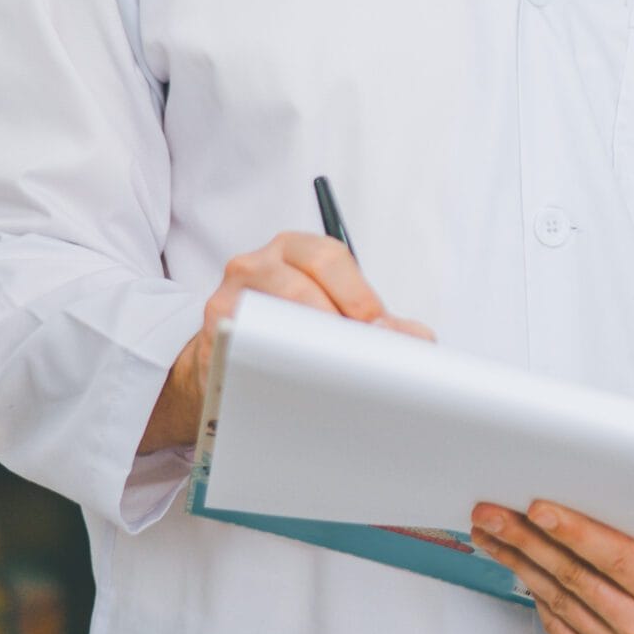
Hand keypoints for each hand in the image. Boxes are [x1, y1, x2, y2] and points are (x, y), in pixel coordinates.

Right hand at [137, 231, 431, 454]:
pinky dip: (278, 367)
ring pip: (274, 318)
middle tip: (361, 358)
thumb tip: (418, 340)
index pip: (331, 259)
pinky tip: (299, 386)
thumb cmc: (286, 327)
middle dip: (336, 326)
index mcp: (294, 248)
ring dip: (310, 349)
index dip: (359, 297)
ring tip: (335, 375)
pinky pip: (249, 348)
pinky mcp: (215, 335)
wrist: (224, 358)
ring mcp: (229, 297)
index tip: (379, 333)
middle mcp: (257, 263)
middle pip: (302, 287)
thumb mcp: (331, 310)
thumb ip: (375, 321)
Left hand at [470, 501, 633, 633]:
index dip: (572, 530)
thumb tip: (600, 484)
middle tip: (492, 514)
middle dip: (527, 541)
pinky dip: (538, 598)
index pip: (613, 555)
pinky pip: (563, 631)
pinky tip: (520, 569)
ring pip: (561, 603)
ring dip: (521, 566)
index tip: (535, 507)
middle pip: (576, 578)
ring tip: (494, 536)